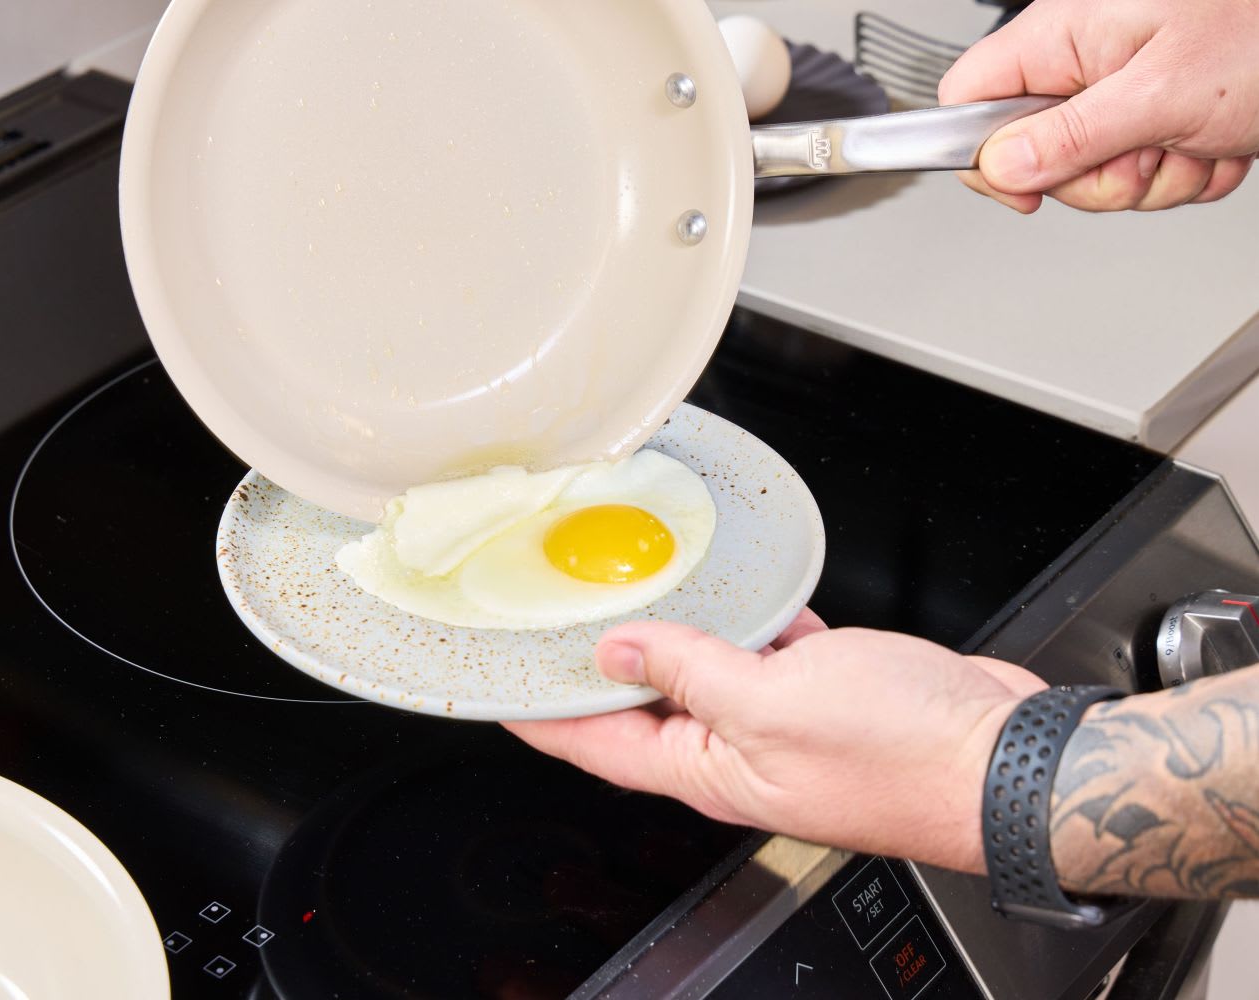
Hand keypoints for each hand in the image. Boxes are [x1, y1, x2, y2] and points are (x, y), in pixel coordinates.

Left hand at [505, 612, 1046, 872]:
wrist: (1007, 760)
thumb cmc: (906, 753)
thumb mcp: (770, 701)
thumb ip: (687, 670)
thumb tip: (617, 654)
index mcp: (710, 770)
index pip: (595, 745)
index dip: (540, 716)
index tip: (498, 690)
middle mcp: (739, 753)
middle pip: (644, 709)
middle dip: (600, 667)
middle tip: (562, 617)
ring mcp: (783, 724)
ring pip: (707, 672)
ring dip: (677, 633)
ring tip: (641, 590)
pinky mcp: (828, 694)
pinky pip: (769, 652)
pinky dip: (752, 621)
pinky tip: (747, 592)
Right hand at [937, 0, 1258, 212]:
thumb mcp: (1162, 93)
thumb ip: (1070, 136)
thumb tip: (999, 168)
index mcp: (1063, 34)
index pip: (968, 100)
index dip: (983, 155)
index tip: (1027, 188)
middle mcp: (1084, 58)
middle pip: (1036, 156)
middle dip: (1101, 176)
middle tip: (1150, 148)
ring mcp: (1120, 88)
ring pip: (1097, 174)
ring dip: (1156, 176)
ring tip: (1198, 132)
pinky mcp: (1156, 113)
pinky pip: (1146, 173)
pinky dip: (1188, 169)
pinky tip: (1213, 135)